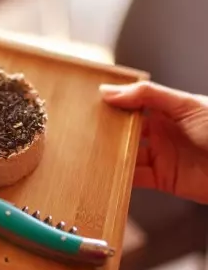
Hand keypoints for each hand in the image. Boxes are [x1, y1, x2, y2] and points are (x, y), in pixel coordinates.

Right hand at [100, 81, 207, 203]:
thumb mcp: (185, 105)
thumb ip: (147, 96)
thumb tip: (109, 91)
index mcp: (164, 110)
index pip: (130, 104)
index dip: (111, 105)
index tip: (89, 105)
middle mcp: (159, 132)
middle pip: (125, 131)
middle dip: (106, 131)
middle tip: (83, 131)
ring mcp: (159, 156)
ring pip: (126, 155)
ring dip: (109, 156)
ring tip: (89, 153)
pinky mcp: (162, 179)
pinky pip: (135, 178)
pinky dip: (120, 179)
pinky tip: (107, 174)